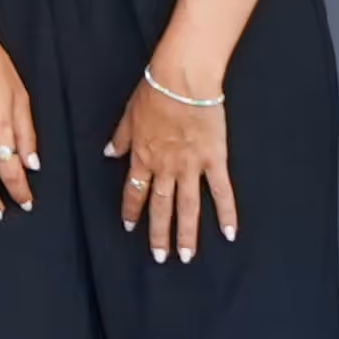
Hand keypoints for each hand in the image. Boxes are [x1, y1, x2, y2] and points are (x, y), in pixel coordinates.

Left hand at [106, 75, 234, 262]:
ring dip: (187, 234)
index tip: (128, 226)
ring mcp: (191, 166)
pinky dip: (227, 213)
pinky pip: (221, 192)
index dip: (131, 209)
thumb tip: (108, 154)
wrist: (183, 80)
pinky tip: (230, 234)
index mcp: (143, 155)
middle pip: (161, 206)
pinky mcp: (214, 160)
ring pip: (188, 207)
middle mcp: (165, 167)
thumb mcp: (129, 113)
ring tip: (187, 256)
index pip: (135, 190)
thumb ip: (121, 137)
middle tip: (160, 258)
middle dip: (159, 234)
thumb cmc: (155, 90)